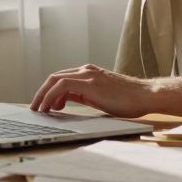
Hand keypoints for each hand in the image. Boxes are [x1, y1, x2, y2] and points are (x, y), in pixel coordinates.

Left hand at [28, 64, 156, 117]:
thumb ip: (83, 95)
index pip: (61, 79)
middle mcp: (86, 70)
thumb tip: (65, 100)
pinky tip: (50, 108)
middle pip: (54, 77)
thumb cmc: (128, 100)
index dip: (48, 92)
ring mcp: (88, 74)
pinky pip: (62, 86)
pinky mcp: (90, 82)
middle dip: (41, 93)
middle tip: (35, 108)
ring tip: (39, 110)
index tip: (43, 105)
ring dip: (43, 95)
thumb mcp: (100, 97)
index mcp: (88, 73)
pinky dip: (52, 96)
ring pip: (55, 79)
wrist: (146, 95)